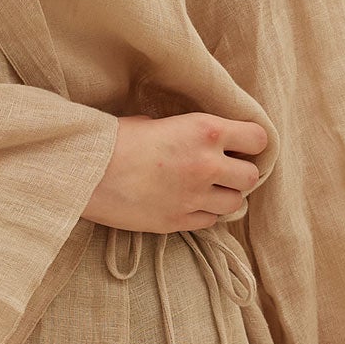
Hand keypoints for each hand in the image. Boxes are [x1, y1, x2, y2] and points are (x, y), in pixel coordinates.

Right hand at [82, 112, 267, 234]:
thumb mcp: (156, 121)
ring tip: (205, 189)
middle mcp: (207, 164)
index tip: (240, 144)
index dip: (251, 142)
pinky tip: (186, 203)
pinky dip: (204, 214)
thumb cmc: (113, 140)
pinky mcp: (178, 222)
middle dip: (239, 173)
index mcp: (204, 130)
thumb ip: (186, 132)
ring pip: (235, 203)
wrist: (85, 173)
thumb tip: (197, 140)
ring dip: (224, 196)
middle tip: (222, 169)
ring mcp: (194, 197)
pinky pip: (210, 222)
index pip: (258, 139)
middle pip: (251, 176)